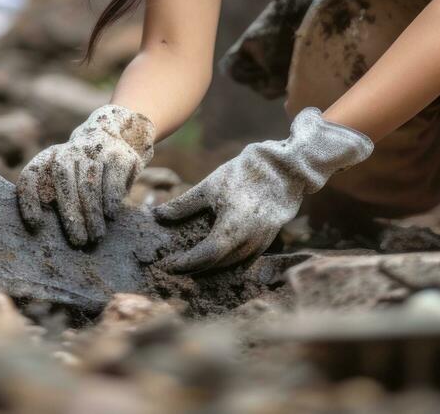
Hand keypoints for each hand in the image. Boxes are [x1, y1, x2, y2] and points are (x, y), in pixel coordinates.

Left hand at [16, 104, 155, 246]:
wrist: (112, 133)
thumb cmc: (82, 171)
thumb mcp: (65, 178)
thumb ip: (56, 198)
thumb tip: (50, 234)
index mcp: (48, 159)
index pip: (31, 177)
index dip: (30, 200)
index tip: (35, 225)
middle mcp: (67, 152)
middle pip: (63, 182)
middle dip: (71, 215)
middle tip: (77, 241)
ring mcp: (93, 150)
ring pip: (89, 184)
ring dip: (92, 214)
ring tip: (96, 236)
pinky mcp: (116, 155)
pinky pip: (111, 181)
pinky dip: (110, 200)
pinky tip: (110, 216)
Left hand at [153, 107, 372, 272]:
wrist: (282, 170)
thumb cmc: (243, 175)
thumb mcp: (209, 187)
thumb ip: (183, 205)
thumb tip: (157, 215)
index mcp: (233, 228)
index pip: (205, 256)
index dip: (186, 263)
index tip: (169, 265)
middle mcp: (249, 242)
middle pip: (217, 265)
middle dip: (195, 268)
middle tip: (175, 266)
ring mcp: (261, 244)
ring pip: (232, 265)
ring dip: (211, 267)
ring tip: (191, 264)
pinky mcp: (267, 242)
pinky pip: (244, 260)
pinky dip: (227, 261)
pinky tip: (214, 257)